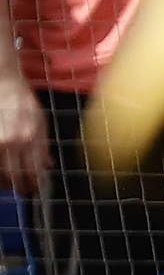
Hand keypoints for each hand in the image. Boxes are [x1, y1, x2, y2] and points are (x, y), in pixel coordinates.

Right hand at [0, 71, 49, 193]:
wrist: (4, 84)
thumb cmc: (24, 103)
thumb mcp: (41, 123)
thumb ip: (43, 147)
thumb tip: (48, 165)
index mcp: (32, 140)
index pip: (35, 174)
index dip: (35, 187)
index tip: (35, 189)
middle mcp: (13, 142)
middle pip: (14, 179)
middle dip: (19, 188)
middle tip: (22, 189)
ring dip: (4, 181)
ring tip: (9, 181)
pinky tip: (1, 170)